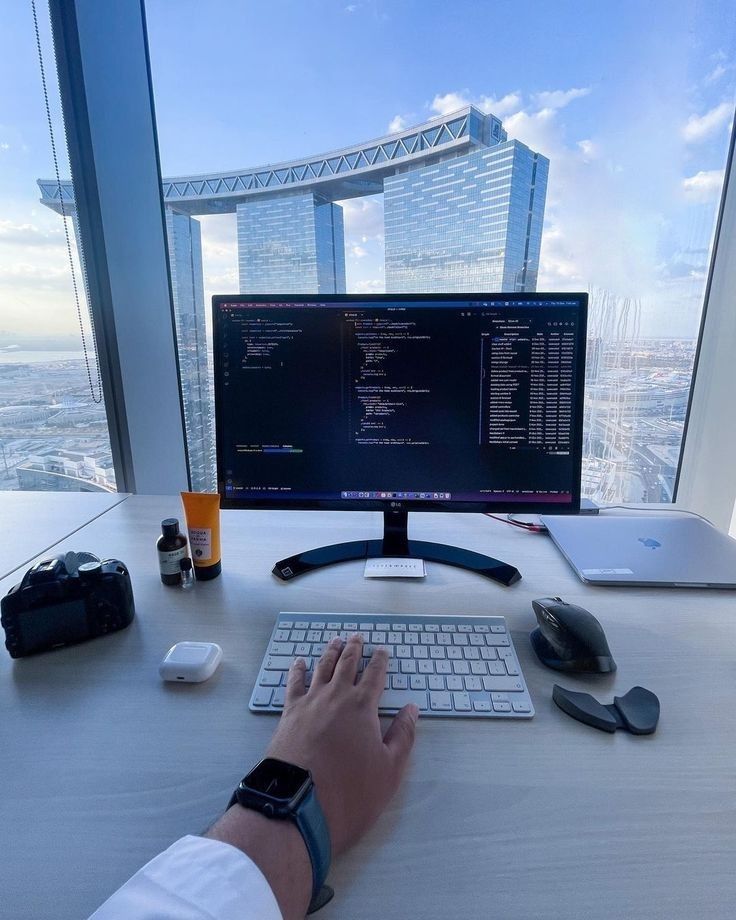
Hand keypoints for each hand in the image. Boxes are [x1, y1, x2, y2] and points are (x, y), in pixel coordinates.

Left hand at [267, 634, 419, 855]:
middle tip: (357, 636)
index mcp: (363, 706)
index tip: (382, 650)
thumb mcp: (389, 770)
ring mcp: (309, 703)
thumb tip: (411, 709)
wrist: (298, 806)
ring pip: (321, 668)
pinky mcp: (288, 714)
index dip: (380, 661)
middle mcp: (336, 696)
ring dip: (330, 652)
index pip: (374, 675)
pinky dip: (298, 669)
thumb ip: (402, 736)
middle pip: (346, 664)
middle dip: (354, 649)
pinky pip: (294, 683)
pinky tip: (299, 662)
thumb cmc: (351, 792)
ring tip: (335, 641)